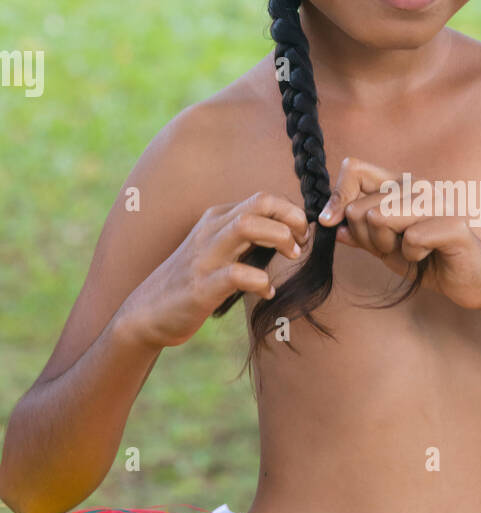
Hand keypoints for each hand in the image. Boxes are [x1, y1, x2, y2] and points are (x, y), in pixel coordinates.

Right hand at [118, 192, 309, 348]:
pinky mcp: (202, 286)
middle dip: (290, 218)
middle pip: (259, 204)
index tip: (303, 234)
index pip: (262, 199)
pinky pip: (237, 274)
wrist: (146, 312)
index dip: (290, 212)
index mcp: (216, 220)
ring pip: (246, 227)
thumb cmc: (190, 281)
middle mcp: (210, 231)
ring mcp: (205, 257)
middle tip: (302, 243)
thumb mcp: (218, 250)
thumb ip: (246, 240)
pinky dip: (261, 282)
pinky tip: (267, 292)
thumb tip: (287, 234)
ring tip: (291, 256)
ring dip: (278, 238)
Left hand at [318, 157, 480, 310]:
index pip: (355, 169)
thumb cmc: (429, 262)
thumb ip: (360, 233)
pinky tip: (427, 258)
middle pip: (361, 205)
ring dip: (386, 246)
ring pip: (381, 217)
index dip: (337, 197)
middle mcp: (419, 187)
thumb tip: (328, 221)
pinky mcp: (454, 224)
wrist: (470, 282)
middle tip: (389, 250)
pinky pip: (412, 239)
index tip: (332, 223)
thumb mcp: (386, 248)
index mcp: (400, 186)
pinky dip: (412, 257)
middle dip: (365, 238)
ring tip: (407, 254)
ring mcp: (438, 202)